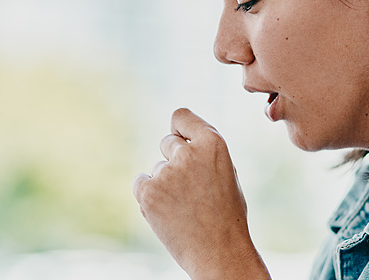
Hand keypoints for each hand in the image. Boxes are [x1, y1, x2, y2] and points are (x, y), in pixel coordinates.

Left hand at [132, 108, 269, 279]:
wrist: (219, 252)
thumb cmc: (227, 214)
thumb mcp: (227, 173)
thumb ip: (205, 152)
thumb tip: (181, 138)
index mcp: (213, 143)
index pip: (181, 116)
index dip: (179, 128)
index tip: (179, 137)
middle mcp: (188, 153)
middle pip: (167, 142)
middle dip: (174, 160)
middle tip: (191, 187)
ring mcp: (166, 172)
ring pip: (157, 168)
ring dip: (165, 183)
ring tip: (185, 208)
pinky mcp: (148, 192)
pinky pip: (141, 183)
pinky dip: (149, 195)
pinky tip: (168, 212)